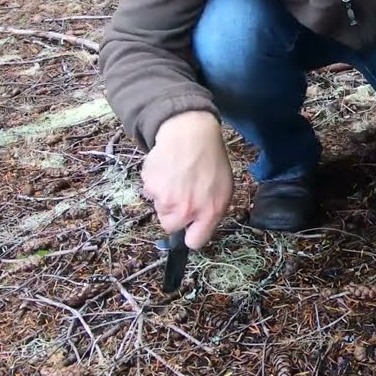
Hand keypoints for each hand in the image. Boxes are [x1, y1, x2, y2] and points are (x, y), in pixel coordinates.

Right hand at [142, 110, 233, 249]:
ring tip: (177, 177)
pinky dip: (156, 183)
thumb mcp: (224, 188)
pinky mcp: (150, 186)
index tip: (189, 230)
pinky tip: (168, 170)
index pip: (195, 242)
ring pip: (159, 208)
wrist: (190, 134)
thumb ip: (211, 211)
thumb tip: (198, 227)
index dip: (191, 235)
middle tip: (182, 195)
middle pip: (170, 227)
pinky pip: (150, 192)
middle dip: (173, 215)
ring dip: (165, 197)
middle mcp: (186, 210)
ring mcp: (166, 199)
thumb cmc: (211, 159)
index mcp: (209, 212)